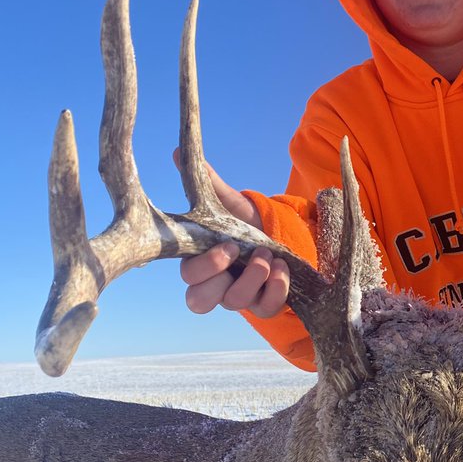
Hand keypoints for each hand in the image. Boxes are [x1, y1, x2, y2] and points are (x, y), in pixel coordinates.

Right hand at [173, 151, 290, 319]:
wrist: (280, 236)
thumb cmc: (245, 225)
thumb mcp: (229, 204)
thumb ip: (206, 184)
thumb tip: (179, 152)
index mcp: (201, 263)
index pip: (188, 277)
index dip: (204, 267)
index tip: (227, 246)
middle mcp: (216, 285)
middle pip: (199, 300)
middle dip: (220, 277)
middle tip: (239, 252)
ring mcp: (239, 297)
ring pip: (235, 303)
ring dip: (254, 277)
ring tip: (268, 255)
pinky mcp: (263, 304)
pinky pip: (265, 309)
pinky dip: (275, 290)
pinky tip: (282, 269)